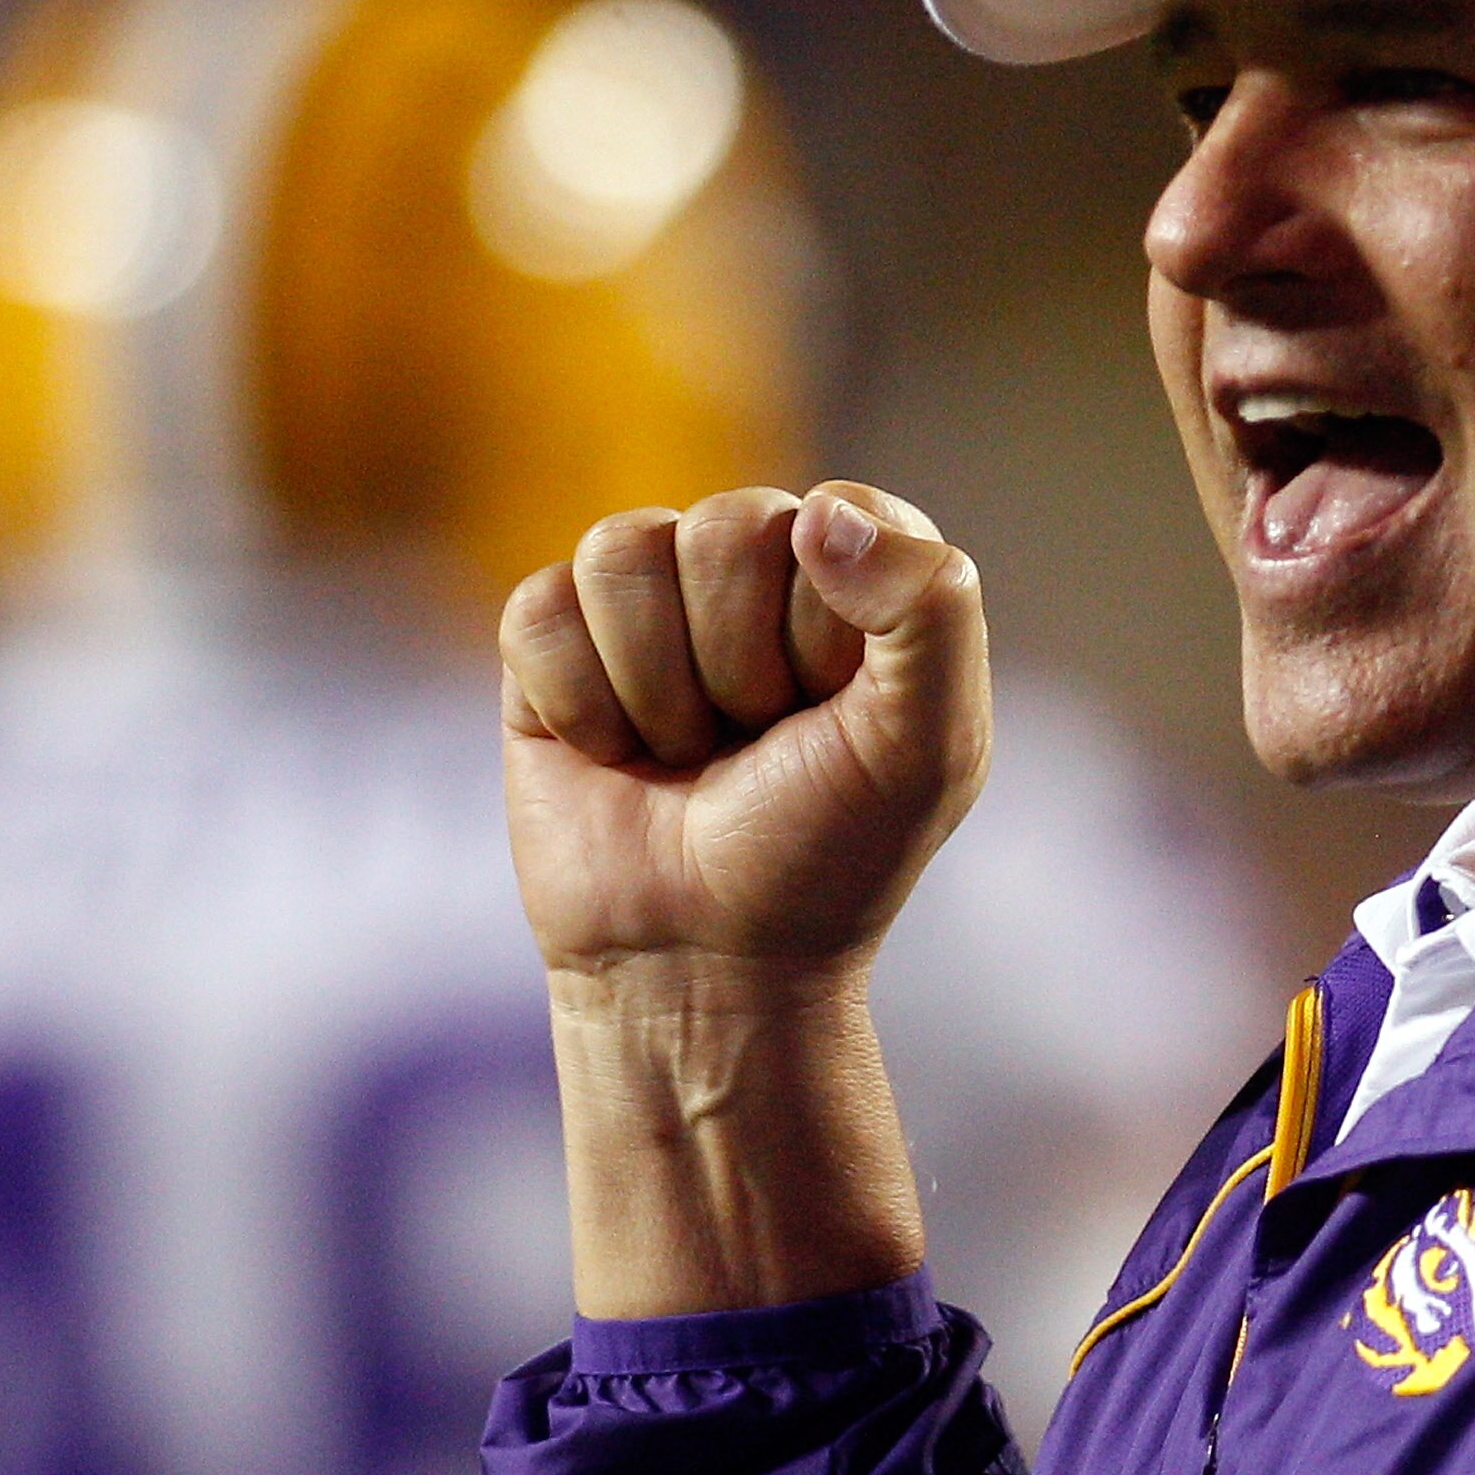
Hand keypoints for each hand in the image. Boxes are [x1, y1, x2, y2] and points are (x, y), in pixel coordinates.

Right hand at [499, 482, 989, 1004]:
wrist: (703, 963)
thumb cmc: (826, 853)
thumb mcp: (929, 746)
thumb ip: (932, 607)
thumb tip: (822, 511)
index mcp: (853, 576)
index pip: (830, 519)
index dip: (823, 632)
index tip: (829, 715)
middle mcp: (750, 570)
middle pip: (722, 527)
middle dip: (738, 664)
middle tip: (752, 743)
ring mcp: (646, 601)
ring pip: (622, 553)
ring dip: (657, 688)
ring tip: (683, 754)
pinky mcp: (551, 643)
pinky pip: (542, 610)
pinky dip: (578, 704)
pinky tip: (610, 755)